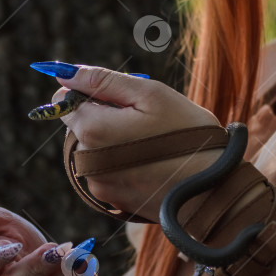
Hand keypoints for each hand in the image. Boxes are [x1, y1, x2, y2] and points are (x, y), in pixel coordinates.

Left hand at [54, 66, 223, 221]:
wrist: (213, 191)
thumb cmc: (187, 136)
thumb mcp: (150, 95)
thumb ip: (104, 81)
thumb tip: (64, 73)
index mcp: (91, 130)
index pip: (62, 101)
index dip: (87, 93)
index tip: (118, 98)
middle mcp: (86, 163)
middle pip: (77, 128)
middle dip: (102, 118)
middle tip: (144, 122)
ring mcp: (98, 186)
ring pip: (92, 152)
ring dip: (113, 143)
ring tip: (151, 146)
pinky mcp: (112, 202)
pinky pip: (107, 174)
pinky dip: (122, 166)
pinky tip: (151, 165)